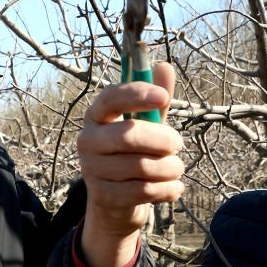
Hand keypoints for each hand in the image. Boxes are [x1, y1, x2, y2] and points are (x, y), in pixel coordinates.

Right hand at [77, 62, 184, 266]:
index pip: (111, 98)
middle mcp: (88, 140)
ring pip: (141, 165)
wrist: (116, 200)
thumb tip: (164, 66)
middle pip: (129, 134)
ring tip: (177, 168)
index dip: (137, 94)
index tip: (164, 97)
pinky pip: (143, 190)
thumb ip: (156, 99)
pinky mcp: (103, 196)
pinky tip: (174, 187)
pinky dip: (166, 189)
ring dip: (170, 167)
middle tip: (178, 143)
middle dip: (163, 139)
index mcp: (96, 115)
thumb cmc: (134, 152)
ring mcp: (92, 169)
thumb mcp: (147, 124)